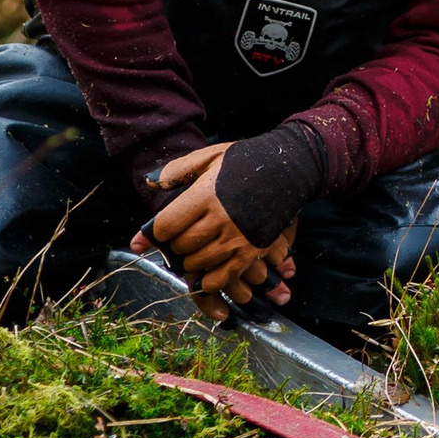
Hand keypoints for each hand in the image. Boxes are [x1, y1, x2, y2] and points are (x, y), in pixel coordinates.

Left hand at [130, 143, 296, 320]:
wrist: (289, 169)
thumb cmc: (245, 161)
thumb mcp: (209, 157)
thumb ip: (176, 171)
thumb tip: (148, 186)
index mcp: (205, 194)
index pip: (166, 225)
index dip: (153, 233)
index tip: (150, 236)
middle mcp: (220, 219)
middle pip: (181, 245)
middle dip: (175, 244)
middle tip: (181, 236)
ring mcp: (237, 238)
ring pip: (198, 262)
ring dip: (191, 259)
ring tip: (196, 248)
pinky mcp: (252, 251)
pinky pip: (221, 277)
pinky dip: (208, 281)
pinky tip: (206, 273)